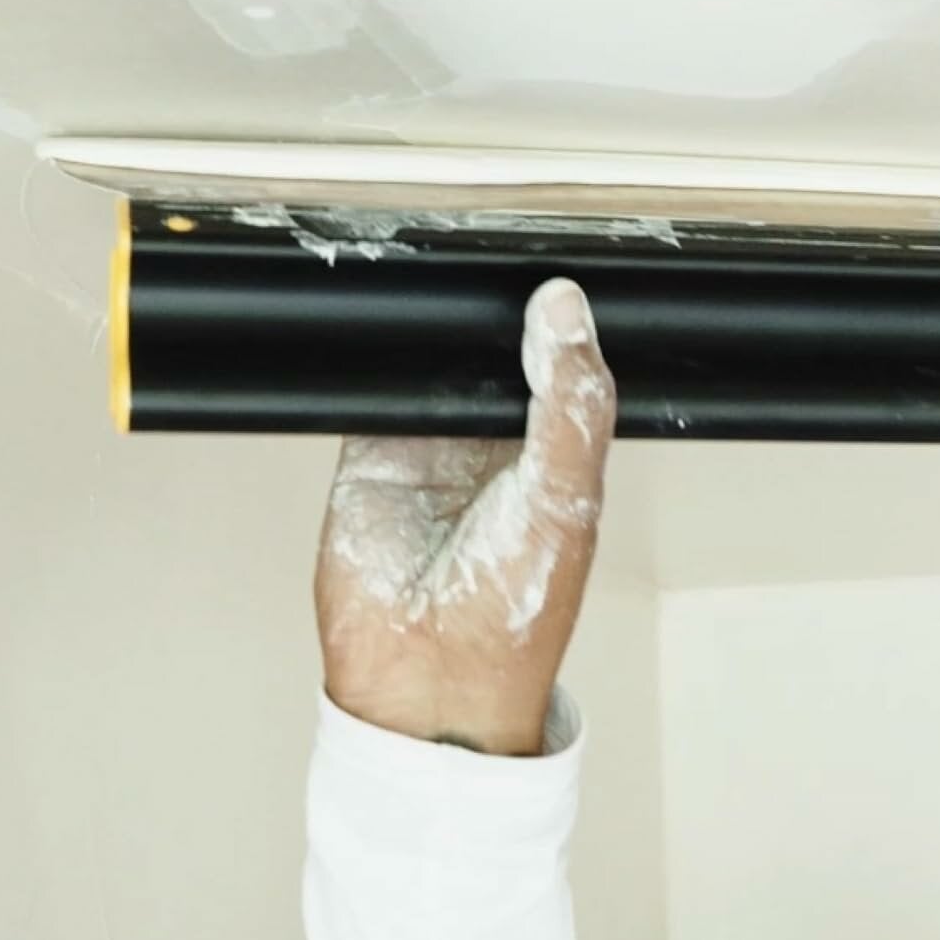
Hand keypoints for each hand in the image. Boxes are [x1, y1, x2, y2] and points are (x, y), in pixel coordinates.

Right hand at [315, 277, 616, 755]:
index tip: (543, 268)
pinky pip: (370, 388)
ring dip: (427, 329)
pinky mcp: (368, 453)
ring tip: (430, 285)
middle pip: (489, 348)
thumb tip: (564, 308)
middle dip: (485, 309)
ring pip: (428, 359)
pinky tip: (385, 333)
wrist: (430, 681)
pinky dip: (373, 359)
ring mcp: (428, 445)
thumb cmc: (518, 612)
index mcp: (554, 448)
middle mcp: (492, 442)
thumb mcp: (566, 497)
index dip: (550, 314)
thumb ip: (570, 403)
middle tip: (479, 258)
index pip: (555, 358)